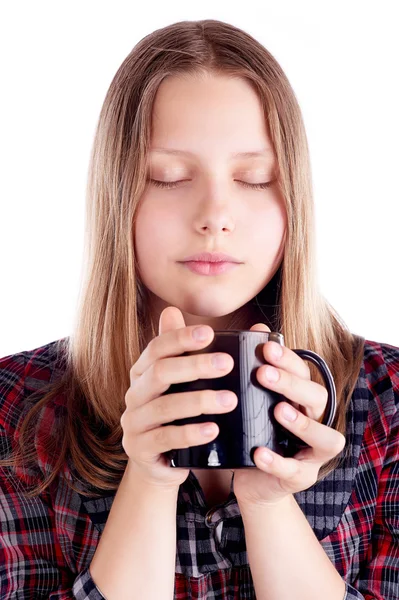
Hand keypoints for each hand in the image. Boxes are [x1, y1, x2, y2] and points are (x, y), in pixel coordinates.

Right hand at [121, 306, 236, 489]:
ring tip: (231, 400)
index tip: (210, 332)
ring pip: (164, 407)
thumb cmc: (177, 416)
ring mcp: (133, 423)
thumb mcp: (183, 385)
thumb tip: (199, 314)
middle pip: (160, 372)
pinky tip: (213, 430)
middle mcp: (134, 394)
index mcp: (143, 373)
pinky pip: (164, 439)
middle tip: (227, 364)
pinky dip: (190, 433)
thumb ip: (190, 353)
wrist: (160, 463)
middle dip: (194, 366)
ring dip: (199, 401)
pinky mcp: (139, 449)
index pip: (156, 348)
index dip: (180, 338)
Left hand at [233, 323, 345, 507]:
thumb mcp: (254, 400)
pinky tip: (259, 453)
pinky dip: (278, 461)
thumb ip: (257, 368)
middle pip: (318, 398)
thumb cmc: (256, 431)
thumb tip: (255, 328)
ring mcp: (313, 453)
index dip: (289, 359)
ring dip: (302, 423)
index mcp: (304, 399)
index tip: (266, 348)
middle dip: (292, 385)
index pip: (305, 373)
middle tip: (264, 374)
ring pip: (325, 438)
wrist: (253, 480)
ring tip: (277, 411)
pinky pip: (295, 470)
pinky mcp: (301, 478)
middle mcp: (317, 422)